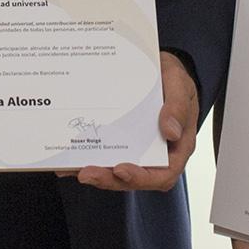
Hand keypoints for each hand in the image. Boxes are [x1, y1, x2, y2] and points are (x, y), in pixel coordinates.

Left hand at [76, 52, 197, 192]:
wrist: (160, 69)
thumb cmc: (175, 81)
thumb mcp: (181, 85)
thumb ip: (178, 107)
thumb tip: (171, 132)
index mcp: (176, 148)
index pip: (164, 174)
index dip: (142, 177)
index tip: (121, 169)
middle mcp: (155, 155)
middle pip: (134, 178)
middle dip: (109, 179)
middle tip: (87, 174)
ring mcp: (136, 150)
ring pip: (116, 172)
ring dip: (96, 173)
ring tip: (75, 169)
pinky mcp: (119, 142)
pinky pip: (103, 155)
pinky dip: (85, 159)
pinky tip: (66, 159)